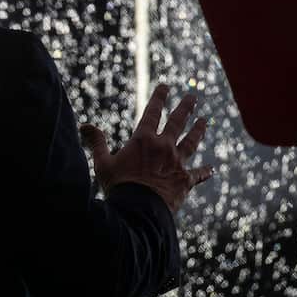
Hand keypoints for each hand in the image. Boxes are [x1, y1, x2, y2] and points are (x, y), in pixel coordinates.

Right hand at [78, 83, 213, 213]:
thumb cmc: (118, 186)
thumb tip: (85, 126)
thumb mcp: (103, 163)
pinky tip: (211, 169)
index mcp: (143, 140)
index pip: (152, 113)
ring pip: (192, 141)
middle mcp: (163, 147)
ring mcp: (177, 162)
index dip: (159, 98)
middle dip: (185, 108)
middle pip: (177, 122)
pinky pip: (198, 174)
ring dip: (198, 130)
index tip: (165, 86)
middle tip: (193, 97)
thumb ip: (96, 142)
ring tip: (204, 121)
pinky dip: (205, 172)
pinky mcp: (185, 180)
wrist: (138, 210)